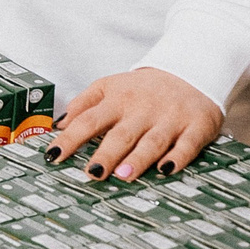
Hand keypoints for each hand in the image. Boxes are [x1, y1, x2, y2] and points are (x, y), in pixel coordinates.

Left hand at [47, 67, 223, 181]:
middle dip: (107, 154)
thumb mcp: (109, 86)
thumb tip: (59, 125)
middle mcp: (142, 110)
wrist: (189, 72)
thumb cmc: (143, 88)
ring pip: (152, 142)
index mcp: (118, 100)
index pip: (88, 121)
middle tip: (92, 173)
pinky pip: (187, 145)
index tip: (53, 156)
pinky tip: (166, 170)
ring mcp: (170, 119)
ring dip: (138, 160)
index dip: (70, 139)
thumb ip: (83, 104)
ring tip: (123, 176)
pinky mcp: (196, 127)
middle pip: (121, 134)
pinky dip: (178, 158)